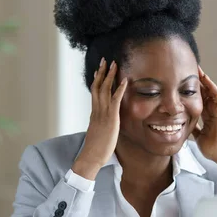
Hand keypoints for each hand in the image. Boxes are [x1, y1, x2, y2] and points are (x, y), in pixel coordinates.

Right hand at [72, 58, 126, 179]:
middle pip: (98, 86)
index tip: (99, 71)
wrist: (91, 156)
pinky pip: (115, 100)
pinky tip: (125, 80)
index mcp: (94, 113)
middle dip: (102, 72)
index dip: (97, 80)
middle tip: (105, 60)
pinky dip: (119, 89)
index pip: (95, 93)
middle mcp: (97, 110)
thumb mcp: (98, 133)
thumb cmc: (95, 149)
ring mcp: (103, 113)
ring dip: (110, 75)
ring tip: (114, 64)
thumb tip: (102, 125)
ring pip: (105, 89)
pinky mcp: (111, 118)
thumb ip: (100, 126)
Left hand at [192, 66, 216, 176]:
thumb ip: (194, 128)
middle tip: (186, 69)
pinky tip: (204, 76)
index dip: (190, 91)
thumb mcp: (198, 135)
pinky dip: (210, 85)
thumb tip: (184, 125)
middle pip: (203, 92)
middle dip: (195, 82)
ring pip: (209, 90)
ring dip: (203, 79)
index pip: (197, 100)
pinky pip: (216, 95)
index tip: (180, 82)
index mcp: (207, 116)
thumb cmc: (213, 148)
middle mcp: (213, 111)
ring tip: (195, 68)